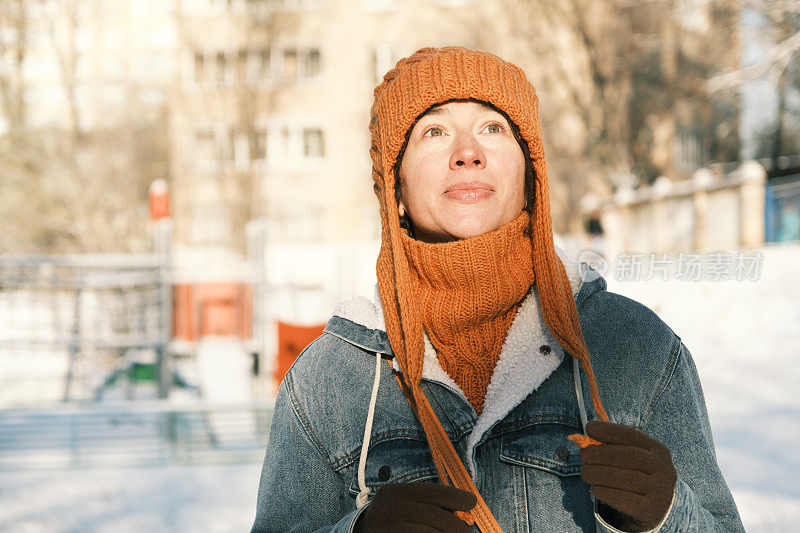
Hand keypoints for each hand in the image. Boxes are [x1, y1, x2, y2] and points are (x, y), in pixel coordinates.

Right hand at [354, 482, 476, 532]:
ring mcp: (391, 529)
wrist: (364, 531)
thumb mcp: (405, 501)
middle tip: (465, 531)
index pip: (435, 492)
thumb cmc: (393, 515)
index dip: (458, 497)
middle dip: (458, 527)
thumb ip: (429, 503)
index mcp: (398, 492)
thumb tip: (463, 511)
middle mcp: (393, 509)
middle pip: (438, 518)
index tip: (471, 502)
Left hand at [578, 420, 676, 531]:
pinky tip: (595, 489)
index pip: (633, 436)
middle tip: (583, 455)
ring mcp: (661, 492)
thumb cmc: (636, 474)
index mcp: (659, 451)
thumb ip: (612, 446)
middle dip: (603, 453)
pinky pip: (625, 500)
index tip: (589, 428)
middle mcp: (665, 470)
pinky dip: (606, 493)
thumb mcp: (631, 459)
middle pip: (632, 456)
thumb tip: (585, 439)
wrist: (655, 508)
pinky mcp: (651, 511)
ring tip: (585, 473)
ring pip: (627, 479)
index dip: (609, 431)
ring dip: (599, 473)